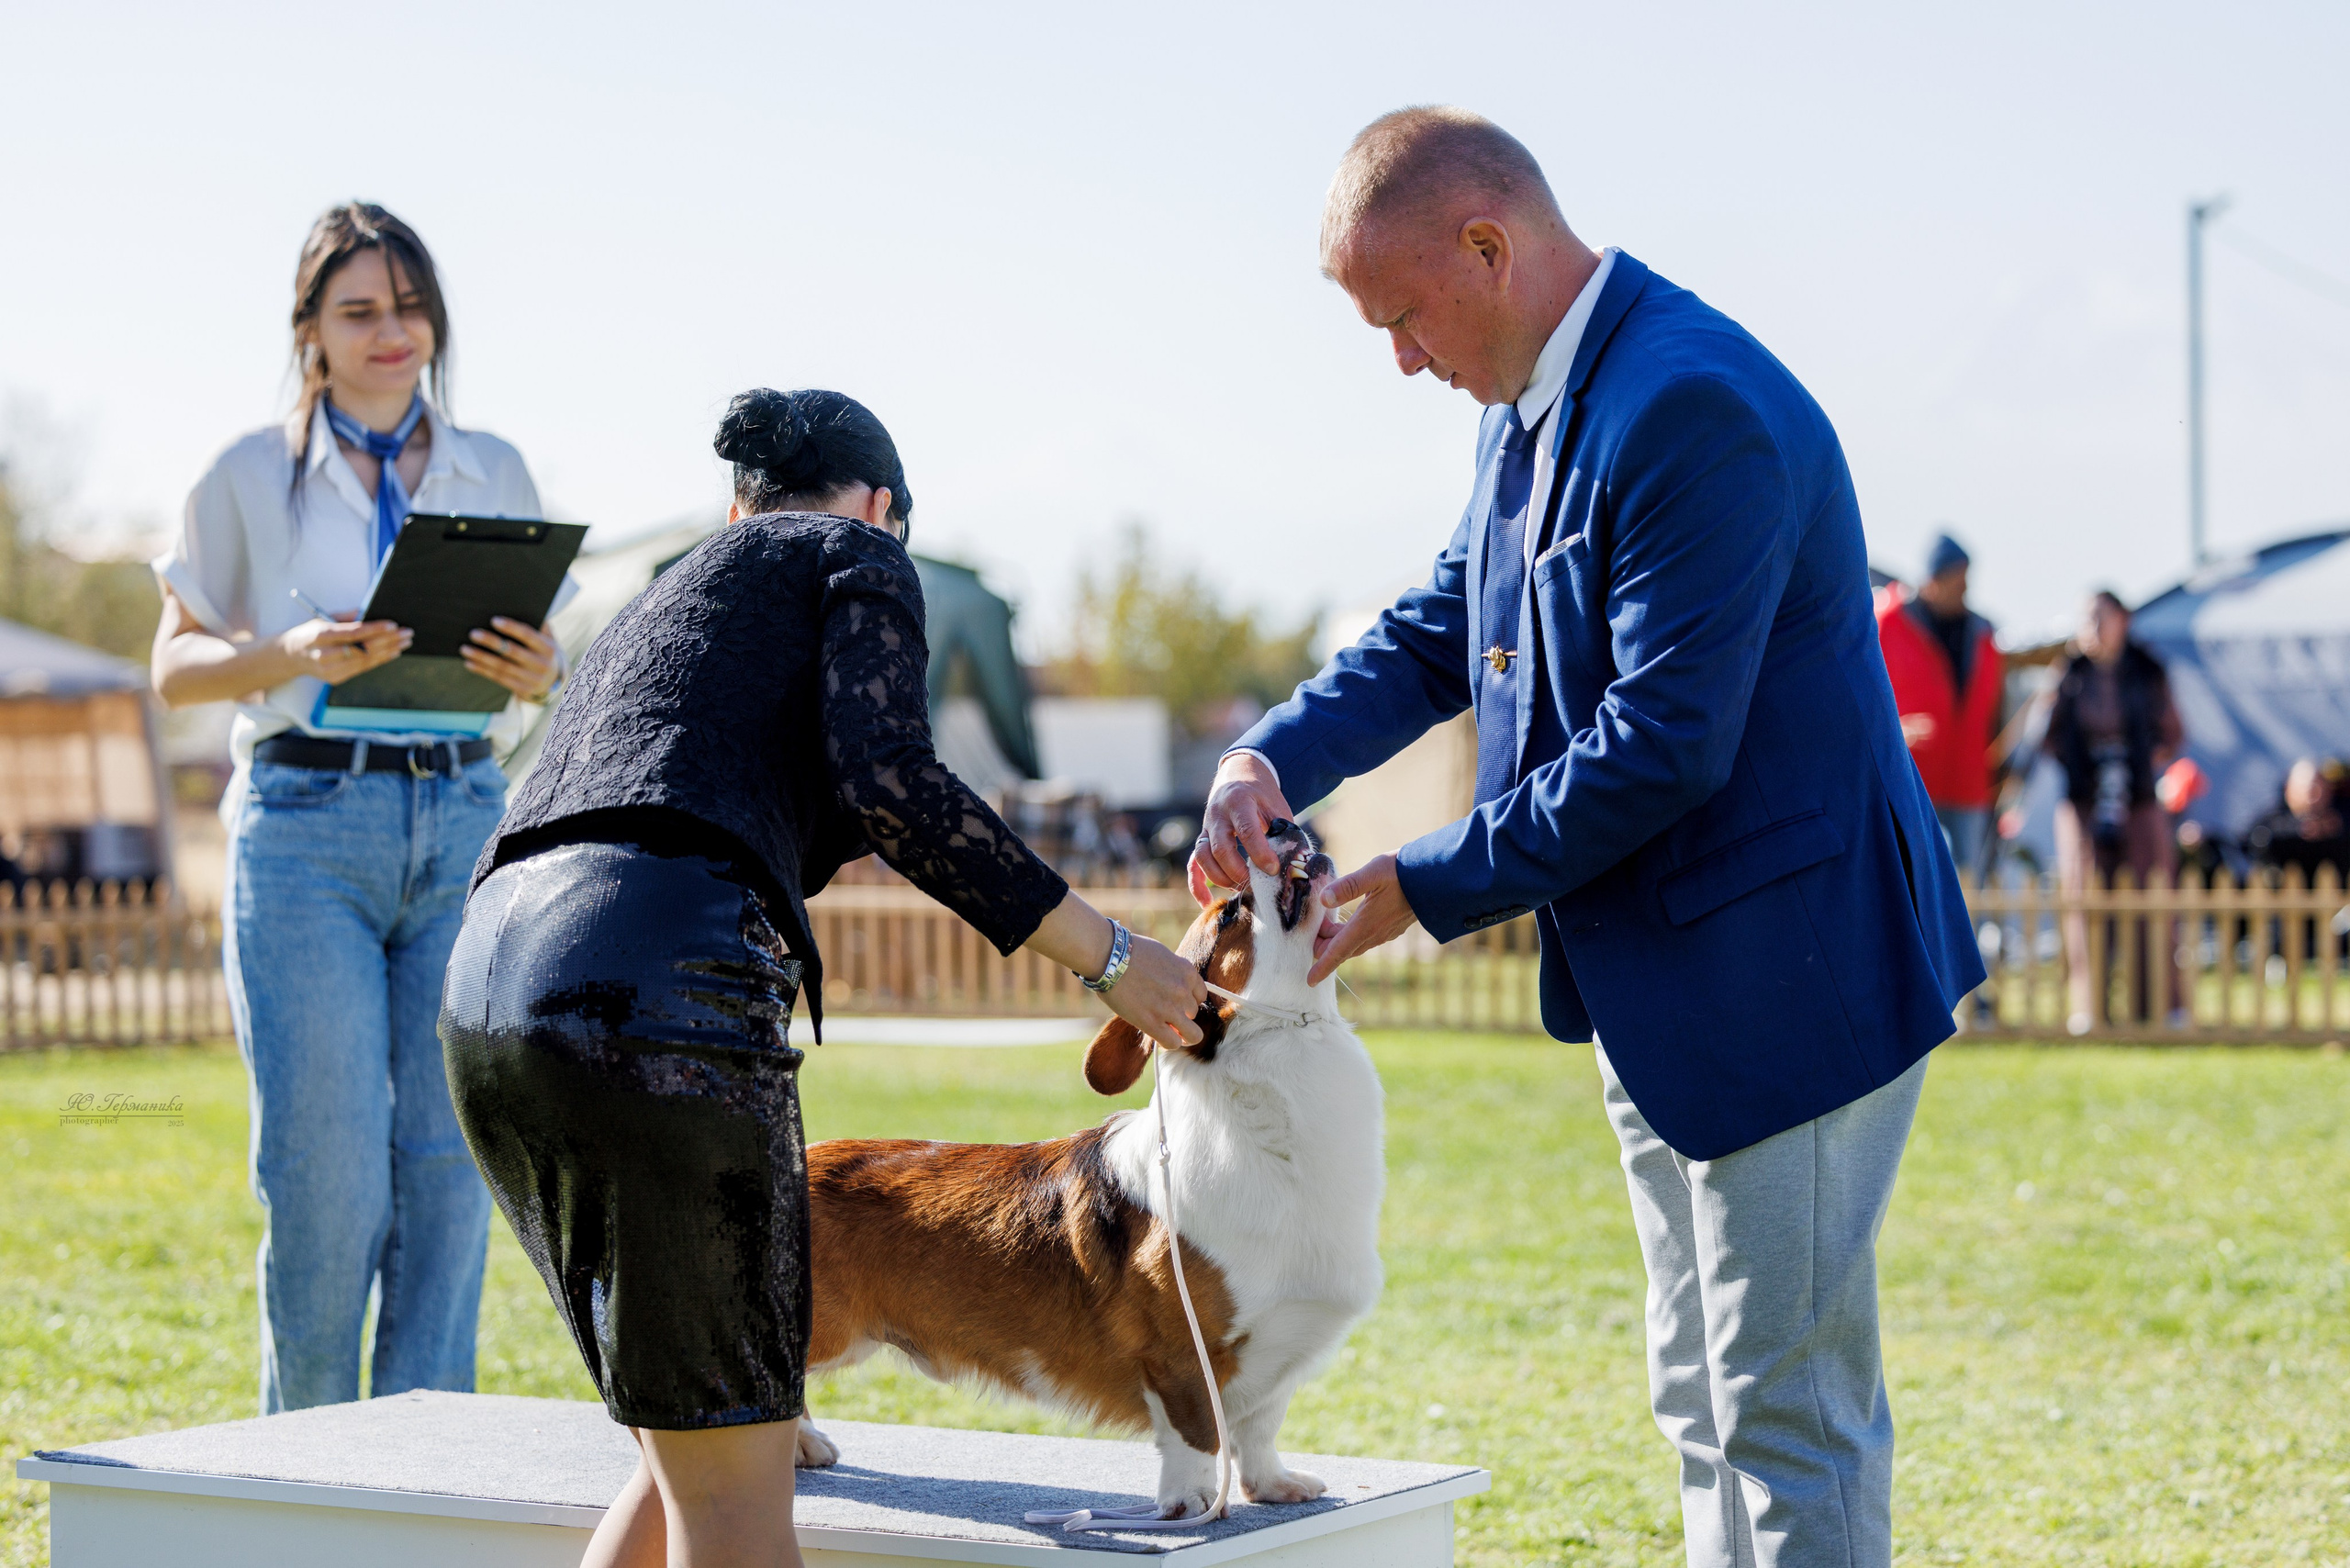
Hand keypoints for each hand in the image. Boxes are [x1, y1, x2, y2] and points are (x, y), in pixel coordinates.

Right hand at [281, 616, 409, 685]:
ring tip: (405, 642)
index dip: (375, 629)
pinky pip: (362, 669)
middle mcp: (324, 654)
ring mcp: (329, 669)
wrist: (291, 655)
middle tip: (407, 633)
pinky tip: (393, 652)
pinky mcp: (335, 679)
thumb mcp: (323, 618)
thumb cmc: (312, 632)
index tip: (393, 625)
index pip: (353, 633)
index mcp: (320, 635)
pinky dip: (380, 660)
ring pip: (366, 661)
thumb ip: (347, 616)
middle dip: (388, 640)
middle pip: (363, 649)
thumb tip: (370, 609)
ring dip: (389, 651)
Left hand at [462, 617, 562, 700]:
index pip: (528, 636)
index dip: (511, 628)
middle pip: (512, 652)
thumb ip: (537, 624)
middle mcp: (542, 665)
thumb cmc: (543, 651)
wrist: (553, 680)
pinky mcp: (523, 690)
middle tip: (473, 633)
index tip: (494, 620)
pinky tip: (469, 663)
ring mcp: (533, 680)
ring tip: (465, 649)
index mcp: (548, 648)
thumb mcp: (547, 638)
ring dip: (481, 658)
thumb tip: (516, 606)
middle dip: (491, 642)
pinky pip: (499, 679)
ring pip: (502, 667)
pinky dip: (482, 671)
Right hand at [1103, 933, 1209, 1050]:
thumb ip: (1173, 973)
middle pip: (1193, 1013)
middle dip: (1180, 1014)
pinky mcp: (1153, 1023)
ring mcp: (1170, 1009)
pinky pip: (1173, 1043)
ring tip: (1163, 1027)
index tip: (1175, 1002)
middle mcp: (1183, 991)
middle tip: (1164, 1012)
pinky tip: (1159, 1035)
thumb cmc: (1129, 952)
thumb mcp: (1162, 956)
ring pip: (1192, 1034)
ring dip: (1177, 1031)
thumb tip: (1172, 986)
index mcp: (1187, 971)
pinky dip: (1170, 1042)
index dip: (1188, 1001)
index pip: (1200, 995)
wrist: (1110, 957)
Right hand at [1190, 753, 1295, 903]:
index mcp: (1239, 801)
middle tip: (1257, 885)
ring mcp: (1206, 828)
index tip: (1273, 870)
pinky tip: (1206, 901)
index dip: (1260, 854)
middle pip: (1221, 849)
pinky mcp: (1202, 840)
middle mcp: (1217, 814)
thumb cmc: (1263, 795)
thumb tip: (1298, 865)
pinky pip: (1193, 865)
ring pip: (1203, 858)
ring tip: (1241, 889)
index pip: (1246, 830)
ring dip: (1221, 879)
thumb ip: (1284, 833)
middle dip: (1239, 872)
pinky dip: (1197, 885)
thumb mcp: (1276, 806)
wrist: (1239, 775)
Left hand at [1308, 853, 1416, 984]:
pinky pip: (1367, 938)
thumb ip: (1347, 886)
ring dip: (1338, 940)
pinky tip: (1350, 921)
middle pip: (1344, 949)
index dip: (1323, 966)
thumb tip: (1323, 900)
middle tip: (1312, 933)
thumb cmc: (1403, 872)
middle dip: (1325, 948)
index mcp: (1366, 925)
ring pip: (1355, 944)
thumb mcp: (1372, 873)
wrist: (1438, 879)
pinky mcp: (1393, 927)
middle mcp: (1375, 934)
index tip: (1310, 981)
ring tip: (1326, 926)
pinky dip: (1351, 935)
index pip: (1338, 951)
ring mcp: (1386, 933)